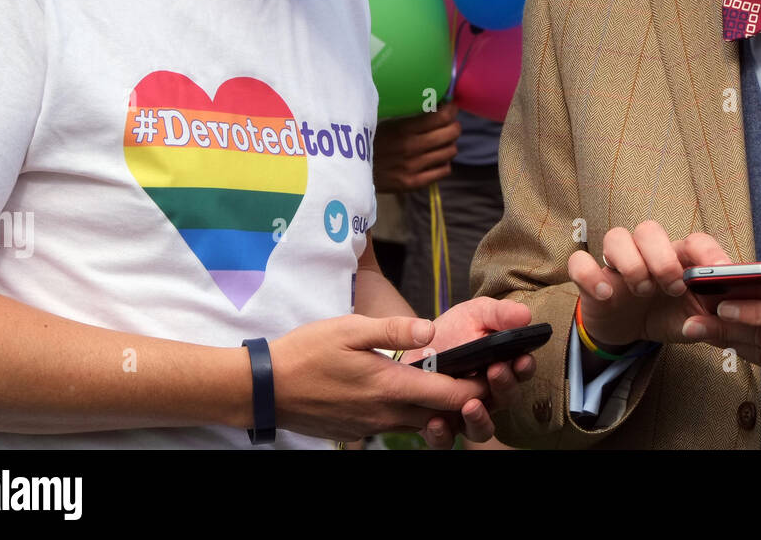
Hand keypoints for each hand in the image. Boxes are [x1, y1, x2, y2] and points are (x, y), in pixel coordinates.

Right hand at [268, 314, 492, 447]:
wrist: (265, 389)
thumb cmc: (306, 353)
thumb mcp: (349, 329)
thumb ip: (393, 330)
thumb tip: (430, 329)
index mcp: (390, 386)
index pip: (449, 395)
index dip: (478, 386)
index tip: (495, 370)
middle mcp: (386, 413)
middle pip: (442, 414)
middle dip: (467, 400)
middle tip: (484, 377)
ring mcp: (373, 426)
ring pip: (421, 422)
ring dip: (440, 408)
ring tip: (453, 383)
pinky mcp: (360, 431)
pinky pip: (398, 425)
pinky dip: (414, 413)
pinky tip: (412, 392)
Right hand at [373, 101, 460, 193]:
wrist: (349, 171)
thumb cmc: (368, 143)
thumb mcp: (386, 123)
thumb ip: (410, 117)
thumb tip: (435, 104)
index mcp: (403, 129)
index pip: (442, 117)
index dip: (451, 109)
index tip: (450, 107)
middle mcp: (411, 147)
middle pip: (451, 133)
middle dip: (454, 125)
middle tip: (448, 124)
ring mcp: (413, 167)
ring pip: (450, 151)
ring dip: (448, 144)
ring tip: (440, 143)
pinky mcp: (413, 183)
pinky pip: (443, 171)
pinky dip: (443, 163)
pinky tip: (435, 159)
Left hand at [397, 297, 536, 441]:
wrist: (414, 344)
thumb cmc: (453, 331)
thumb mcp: (475, 314)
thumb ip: (499, 314)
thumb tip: (526, 315)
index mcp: (502, 367)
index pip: (521, 372)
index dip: (524, 367)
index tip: (522, 358)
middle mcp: (488, 395)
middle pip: (506, 399)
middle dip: (504, 385)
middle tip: (495, 369)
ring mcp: (466, 414)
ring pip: (481, 429)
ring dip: (480, 419)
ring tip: (471, 405)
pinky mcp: (441, 427)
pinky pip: (445, 441)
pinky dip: (443, 435)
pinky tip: (437, 421)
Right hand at [567, 221, 733, 348]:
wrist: (630, 332)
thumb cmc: (668, 317)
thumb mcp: (693, 322)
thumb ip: (708, 322)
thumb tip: (710, 322)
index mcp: (678, 257)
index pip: (695, 240)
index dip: (708, 253)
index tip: (720, 272)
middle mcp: (647, 252)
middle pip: (649, 230)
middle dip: (663, 258)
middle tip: (673, 288)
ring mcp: (617, 263)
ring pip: (616, 236)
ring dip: (632, 264)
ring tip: (642, 291)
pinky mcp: (592, 278)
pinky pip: (580, 263)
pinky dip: (591, 276)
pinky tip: (607, 294)